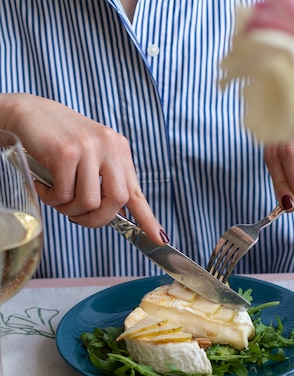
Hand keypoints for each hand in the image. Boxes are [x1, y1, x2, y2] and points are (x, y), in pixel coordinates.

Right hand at [0, 93, 167, 242]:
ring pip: (89, 202)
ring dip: (70, 209)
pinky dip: (52, 199)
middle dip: (97, 220)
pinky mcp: (66, 152)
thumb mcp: (90, 157)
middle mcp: (109, 146)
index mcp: (119, 150)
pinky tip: (44, 186)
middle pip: (117, 201)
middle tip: (78, 218)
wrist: (28, 113)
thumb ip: (106, 182)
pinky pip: (65, 195)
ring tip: (57, 198)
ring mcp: (88, 148)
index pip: (136, 191)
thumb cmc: (58, 141)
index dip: (147, 219)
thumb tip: (120, 215)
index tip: (159, 239)